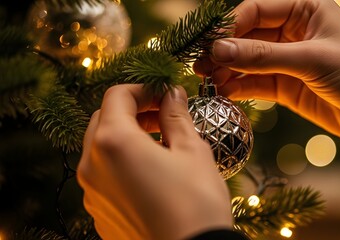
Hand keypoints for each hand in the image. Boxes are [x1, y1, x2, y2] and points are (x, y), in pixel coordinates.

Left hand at [77, 84, 232, 239]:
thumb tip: (172, 94)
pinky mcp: (99, 212)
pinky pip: (104, 175)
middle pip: (104, 120)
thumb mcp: (192, 151)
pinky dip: (122, 162)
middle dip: (132, 111)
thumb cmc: (196, 203)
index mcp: (113, 142)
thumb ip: (176, 116)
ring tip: (161, 143)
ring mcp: (92, 192)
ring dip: (127, 136)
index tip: (165, 94)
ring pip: (102, 148)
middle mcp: (92, 165)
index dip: (143, 89)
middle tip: (163, 115)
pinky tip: (151, 172)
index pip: (117, 96)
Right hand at [194, 0, 339, 160]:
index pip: (254, 10)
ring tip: (206, 81)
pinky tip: (223, 92)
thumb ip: (263, 56)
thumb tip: (219, 49)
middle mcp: (292, 31)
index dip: (230, 27)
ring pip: (247, 61)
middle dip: (223, 51)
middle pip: (246, 36)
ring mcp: (286, 60)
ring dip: (226, 70)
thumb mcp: (311, 59)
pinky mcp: (285, 86)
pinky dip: (238, 87)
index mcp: (304, 9)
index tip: (211, 46)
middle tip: (199, 65)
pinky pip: (254, 82)